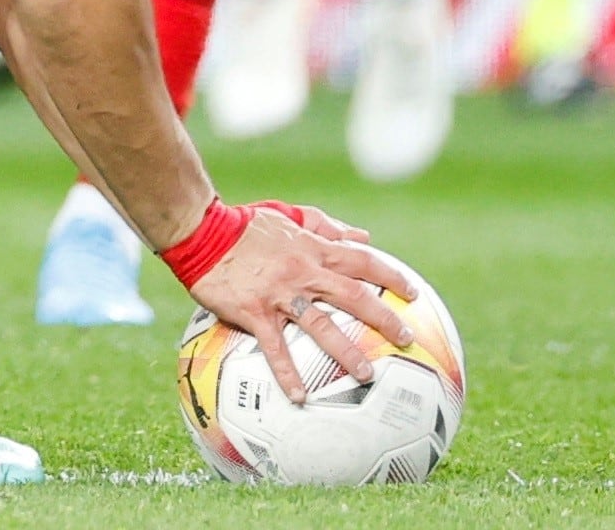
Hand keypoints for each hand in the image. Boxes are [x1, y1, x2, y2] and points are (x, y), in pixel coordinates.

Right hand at [185, 207, 419, 404]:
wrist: (201, 231)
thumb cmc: (244, 224)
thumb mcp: (288, 216)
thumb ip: (325, 225)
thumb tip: (363, 236)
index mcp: (313, 249)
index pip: (362, 261)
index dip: (391, 275)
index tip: (413, 293)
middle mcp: (303, 272)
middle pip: (353, 296)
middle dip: (383, 318)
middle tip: (405, 339)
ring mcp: (280, 294)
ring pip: (321, 326)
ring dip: (346, 352)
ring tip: (366, 375)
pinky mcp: (255, 312)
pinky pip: (275, 347)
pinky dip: (287, 373)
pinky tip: (299, 396)